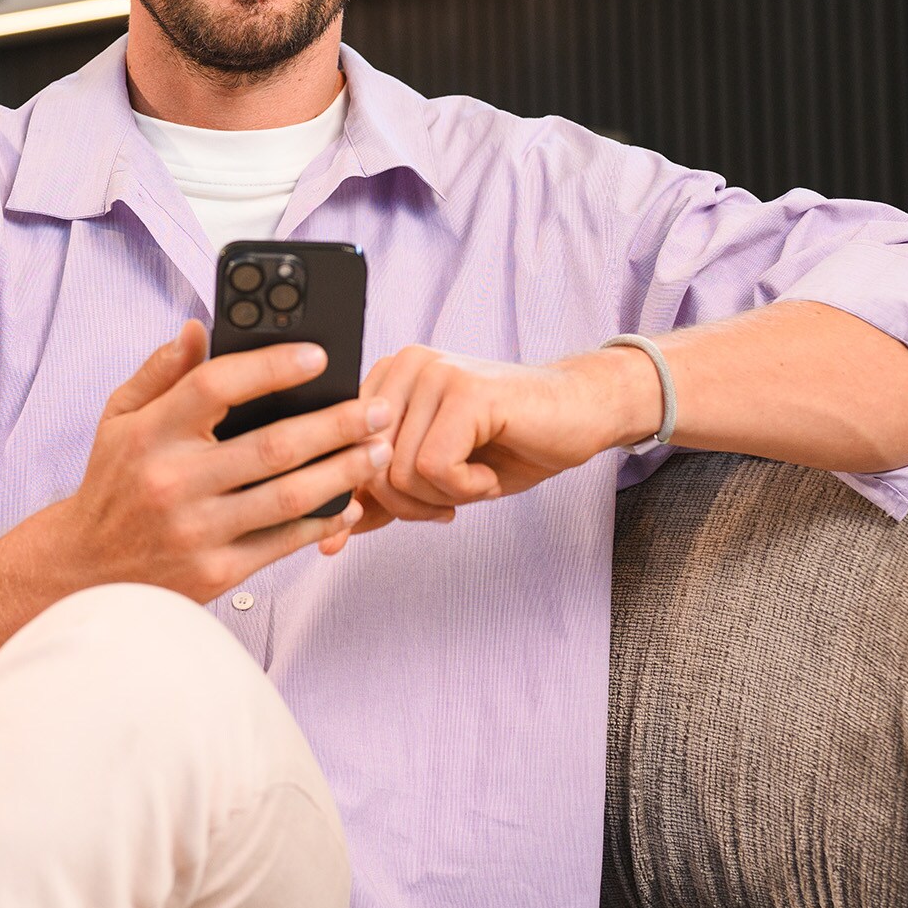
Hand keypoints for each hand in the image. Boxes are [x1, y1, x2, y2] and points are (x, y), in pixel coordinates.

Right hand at [52, 320, 396, 600]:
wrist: (85, 572)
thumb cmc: (113, 482)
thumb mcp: (120, 418)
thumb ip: (161, 371)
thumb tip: (199, 327)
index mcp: (150, 433)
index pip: (217, 386)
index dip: (272, 366)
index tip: (318, 355)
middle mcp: (173, 481)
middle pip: (273, 445)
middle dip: (337, 424)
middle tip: (376, 408)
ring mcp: (196, 531)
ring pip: (289, 496)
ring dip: (345, 471)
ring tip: (379, 450)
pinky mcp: (215, 573)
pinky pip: (283, 542)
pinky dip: (324, 521)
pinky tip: (351, 502)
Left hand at [353, 344, 661, 523]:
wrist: (580, 416)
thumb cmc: (508, 446)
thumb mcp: (434, 479)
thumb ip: (380, 498)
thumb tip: (327, 541)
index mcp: (387, 380)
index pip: (342, 453)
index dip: (370, 497)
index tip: (407, 510)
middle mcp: (403, 366)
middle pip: (366, 468)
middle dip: (409, 504)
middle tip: (452, 499)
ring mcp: (434, 373)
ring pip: (398, 472)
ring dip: (443, 497)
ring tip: (476, 479)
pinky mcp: (465, 392)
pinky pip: (434, 467)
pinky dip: (465, 488)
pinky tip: (488, 476)